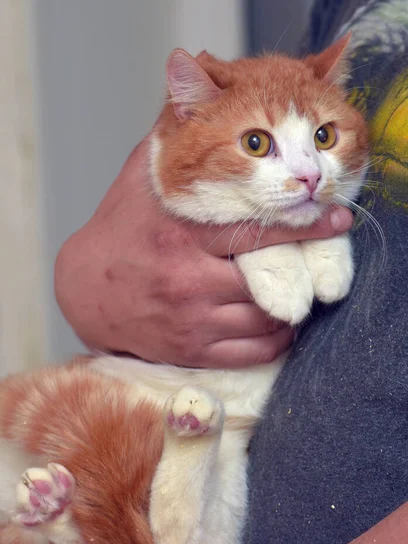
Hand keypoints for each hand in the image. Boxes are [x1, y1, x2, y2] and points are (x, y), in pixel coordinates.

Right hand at [55, 136, 352, 368]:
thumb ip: (174, 143)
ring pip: (264, 320)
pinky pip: (251, 353)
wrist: (84, 289)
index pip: (254, 232)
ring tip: (299, 292)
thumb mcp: (141, 180)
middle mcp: (186, 281)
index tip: (336, 219)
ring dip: (291, 308)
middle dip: (302, 271)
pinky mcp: (190, 349)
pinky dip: (275, 341)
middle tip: (321, 263)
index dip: (302, 226)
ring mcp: (189, 320)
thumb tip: (202, 93)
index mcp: (179, 235)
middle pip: (266, 281)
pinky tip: (280, 324)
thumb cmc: (120, 229)